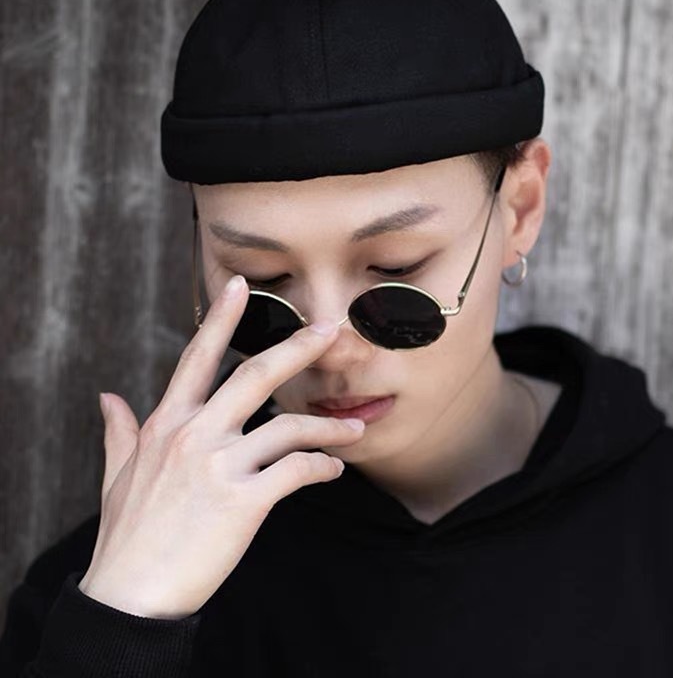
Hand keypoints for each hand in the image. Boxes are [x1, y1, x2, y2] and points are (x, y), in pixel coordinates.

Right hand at [77, 274, 364, 618]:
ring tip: (354, 430)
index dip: (221, 318)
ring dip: (329, 427)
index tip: (241, 285)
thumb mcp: (116, 475)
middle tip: (331, 329)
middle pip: (254, 375)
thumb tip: (107, 397)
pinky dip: (322, 467)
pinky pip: (297, 470)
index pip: (196, 358)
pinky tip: (333, 470)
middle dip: (297, 348)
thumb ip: (119, 431)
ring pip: (289, 427)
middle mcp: (194, 435)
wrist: (131, 596)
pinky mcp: (243, 501)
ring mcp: (219, 466)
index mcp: (167, 424)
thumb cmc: (128, 535)